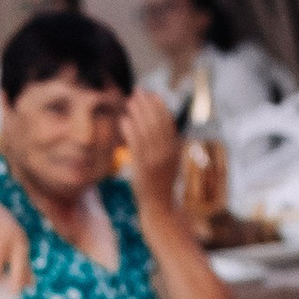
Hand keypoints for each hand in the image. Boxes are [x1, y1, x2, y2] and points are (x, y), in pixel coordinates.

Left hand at [123, 86, 182, 214]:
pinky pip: (136, 144)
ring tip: (130, 101)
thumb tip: (159, 126)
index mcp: (175, 149)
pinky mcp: (144, 167)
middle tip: (138, 91)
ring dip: (138, 113)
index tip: (151, 94)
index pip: (168, 122)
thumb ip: (165, 145)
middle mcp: (168, 152)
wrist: (160, 207)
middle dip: (147, 104)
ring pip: (147, 130)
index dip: (159, 106)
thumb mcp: (168, 162)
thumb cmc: (160, 184)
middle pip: (157, 122)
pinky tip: (124, 120)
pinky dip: (130, 129)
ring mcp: (156, 159)